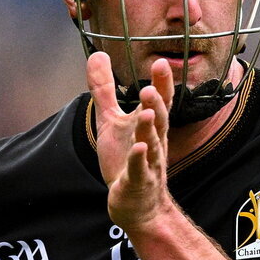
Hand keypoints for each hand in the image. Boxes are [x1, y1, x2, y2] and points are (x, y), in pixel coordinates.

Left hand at [86, 52, 173, 231]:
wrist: (138, 204)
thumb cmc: (127, 159)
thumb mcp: (111, 121)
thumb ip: (105, 90)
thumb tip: (97, 55)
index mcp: (150, 126)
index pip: (160, 102)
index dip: (162, 84)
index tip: (161, 63)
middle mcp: (154, 142)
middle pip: (160, 120)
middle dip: (157, 103)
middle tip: (151, 87)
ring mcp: (148, 163)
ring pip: (152, 144)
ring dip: (149, 129)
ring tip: (147, 112)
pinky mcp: (138, 183)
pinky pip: (140, 171)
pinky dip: (140, 160)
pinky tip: (139, 149)